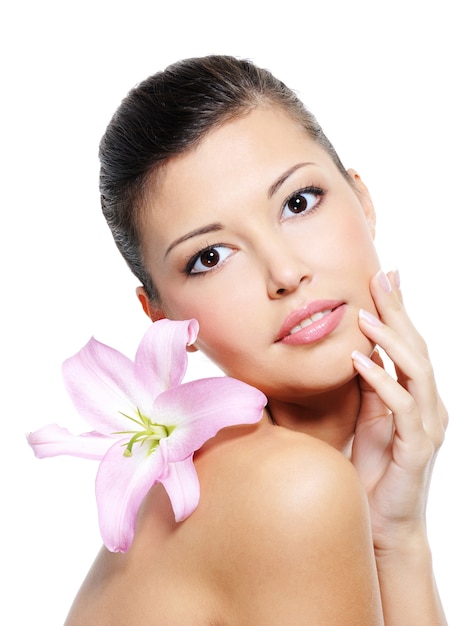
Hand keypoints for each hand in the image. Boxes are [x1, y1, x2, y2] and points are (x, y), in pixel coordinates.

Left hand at [350, 269, 447, 553]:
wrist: (382, 522)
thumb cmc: (377, 468)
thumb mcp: (370, 418)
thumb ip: (370, 386)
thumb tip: (358, 350)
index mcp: (418, 397)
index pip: (410, 345)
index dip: (399, 311)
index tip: (385, 277)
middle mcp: (429, 406)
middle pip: (418, 349)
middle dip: (400, 312)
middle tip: (383, 278)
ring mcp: (427, 426)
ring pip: (417, 372)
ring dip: (391, 341)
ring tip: (365, 316)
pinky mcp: (417, 448)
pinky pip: (402, 407)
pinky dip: (382, 381)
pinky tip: (359, 362)